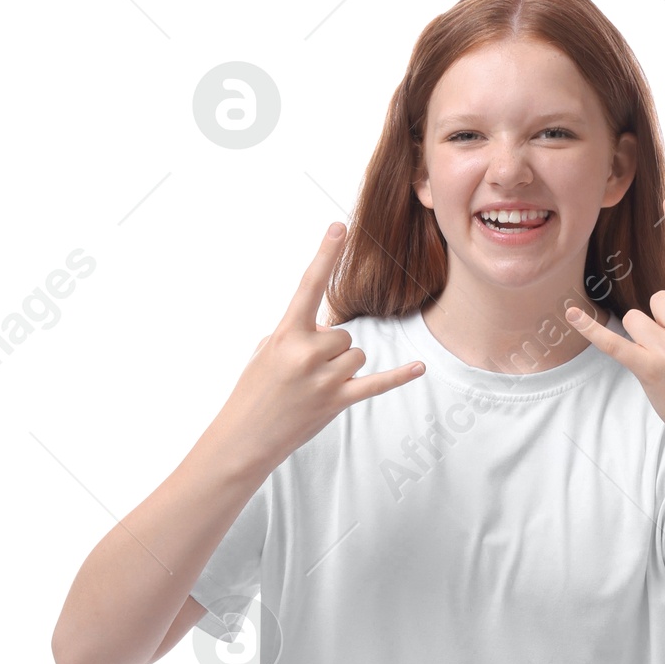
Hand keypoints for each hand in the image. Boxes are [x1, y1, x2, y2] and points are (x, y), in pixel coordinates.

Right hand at [218, 223, 423, 469]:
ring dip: (341, 367)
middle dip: (328, 348)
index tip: (339, 227)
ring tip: (314, 385)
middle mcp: (306, 353)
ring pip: (355, 355)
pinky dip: (399, 377)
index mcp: (286, 334)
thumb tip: (326, 329)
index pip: (309, 285)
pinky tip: (419, 368)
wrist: (246, 436)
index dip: (325, 255)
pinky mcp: (337, 401)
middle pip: (342, 333)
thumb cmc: (254, 390)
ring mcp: (323, 379)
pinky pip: (376, 384)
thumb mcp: (266, 350)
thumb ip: (297, 331)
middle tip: (304, 372)